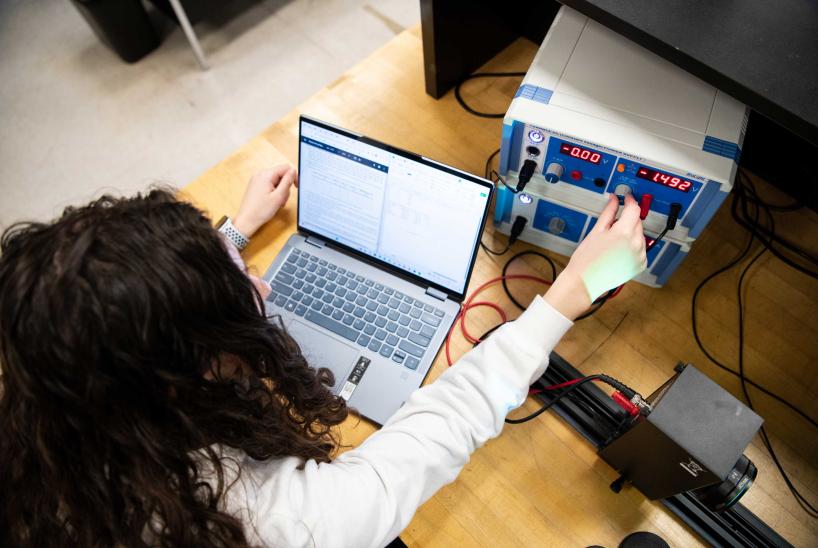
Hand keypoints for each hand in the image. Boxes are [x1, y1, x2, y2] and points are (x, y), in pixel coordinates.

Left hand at [233, 165, 296, 237]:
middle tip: (283, 199)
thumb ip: (287, 181)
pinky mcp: (256, 185)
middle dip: (285, 186)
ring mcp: (257, 180)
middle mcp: (260, 174)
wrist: (247, 220)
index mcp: (266, 175)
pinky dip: (274, 192)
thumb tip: (293, 171)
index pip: (286, 168)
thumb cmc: (260, 210)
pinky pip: (269, 184)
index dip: (293, 177)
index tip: (296, 187)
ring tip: (277, 202)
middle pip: (281, 174)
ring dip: (280, 191)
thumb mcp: (279, 196)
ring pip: (276, 180)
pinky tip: (272, 201)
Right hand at [544, 193, 645, 319]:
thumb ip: (609, 212)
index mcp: (624, 233)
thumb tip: (614, 199)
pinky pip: (641, 249)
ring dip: (631, 233)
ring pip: (640, 235)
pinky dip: (633, 246)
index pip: (634, 209)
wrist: (585, 282)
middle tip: (613, 224)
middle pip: (638, 222)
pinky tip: (619, 251)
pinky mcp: (641, 265)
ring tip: (613, 242)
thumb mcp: (597, 231)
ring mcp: (640, 256)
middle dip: (628, 219)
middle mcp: (636, 244)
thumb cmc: (586, 259)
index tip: (627, 197)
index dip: (630, 201)